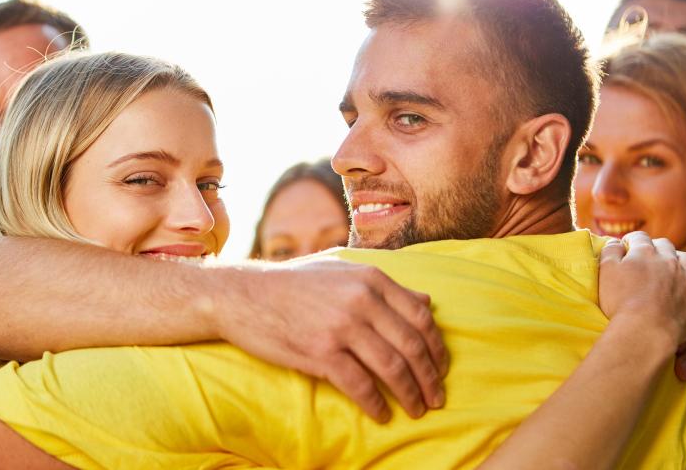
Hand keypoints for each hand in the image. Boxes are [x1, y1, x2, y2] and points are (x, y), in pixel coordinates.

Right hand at [210, 259, 446, 422]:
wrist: (244, 295)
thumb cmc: (293, 283)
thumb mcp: (342, 270)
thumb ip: (384, 286)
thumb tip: (426, 303)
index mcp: (371, 279)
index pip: (421, 317)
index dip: (437, 347)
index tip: (441, 367)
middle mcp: (361, 300)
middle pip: (412, 346)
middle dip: (430, 377)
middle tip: (436, 398)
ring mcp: (341, 327)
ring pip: (392, 368)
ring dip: (410, 394)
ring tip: (416, 409)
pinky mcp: (320, 352)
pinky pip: (360, 385)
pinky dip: (376, 404)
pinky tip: (381, 414)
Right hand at [598, 232, 685, 346]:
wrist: (647, 330)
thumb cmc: (621, 302)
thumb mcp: (605, 271)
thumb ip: (610, 251)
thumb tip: (614, 242)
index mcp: (644, 252)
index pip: (638, 237)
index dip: (631, 240)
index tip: (626, 247)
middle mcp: (669, 259)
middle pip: (664, 245)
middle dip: (655, 248)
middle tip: (647, 259)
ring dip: (678, 259)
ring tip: (671, 267)